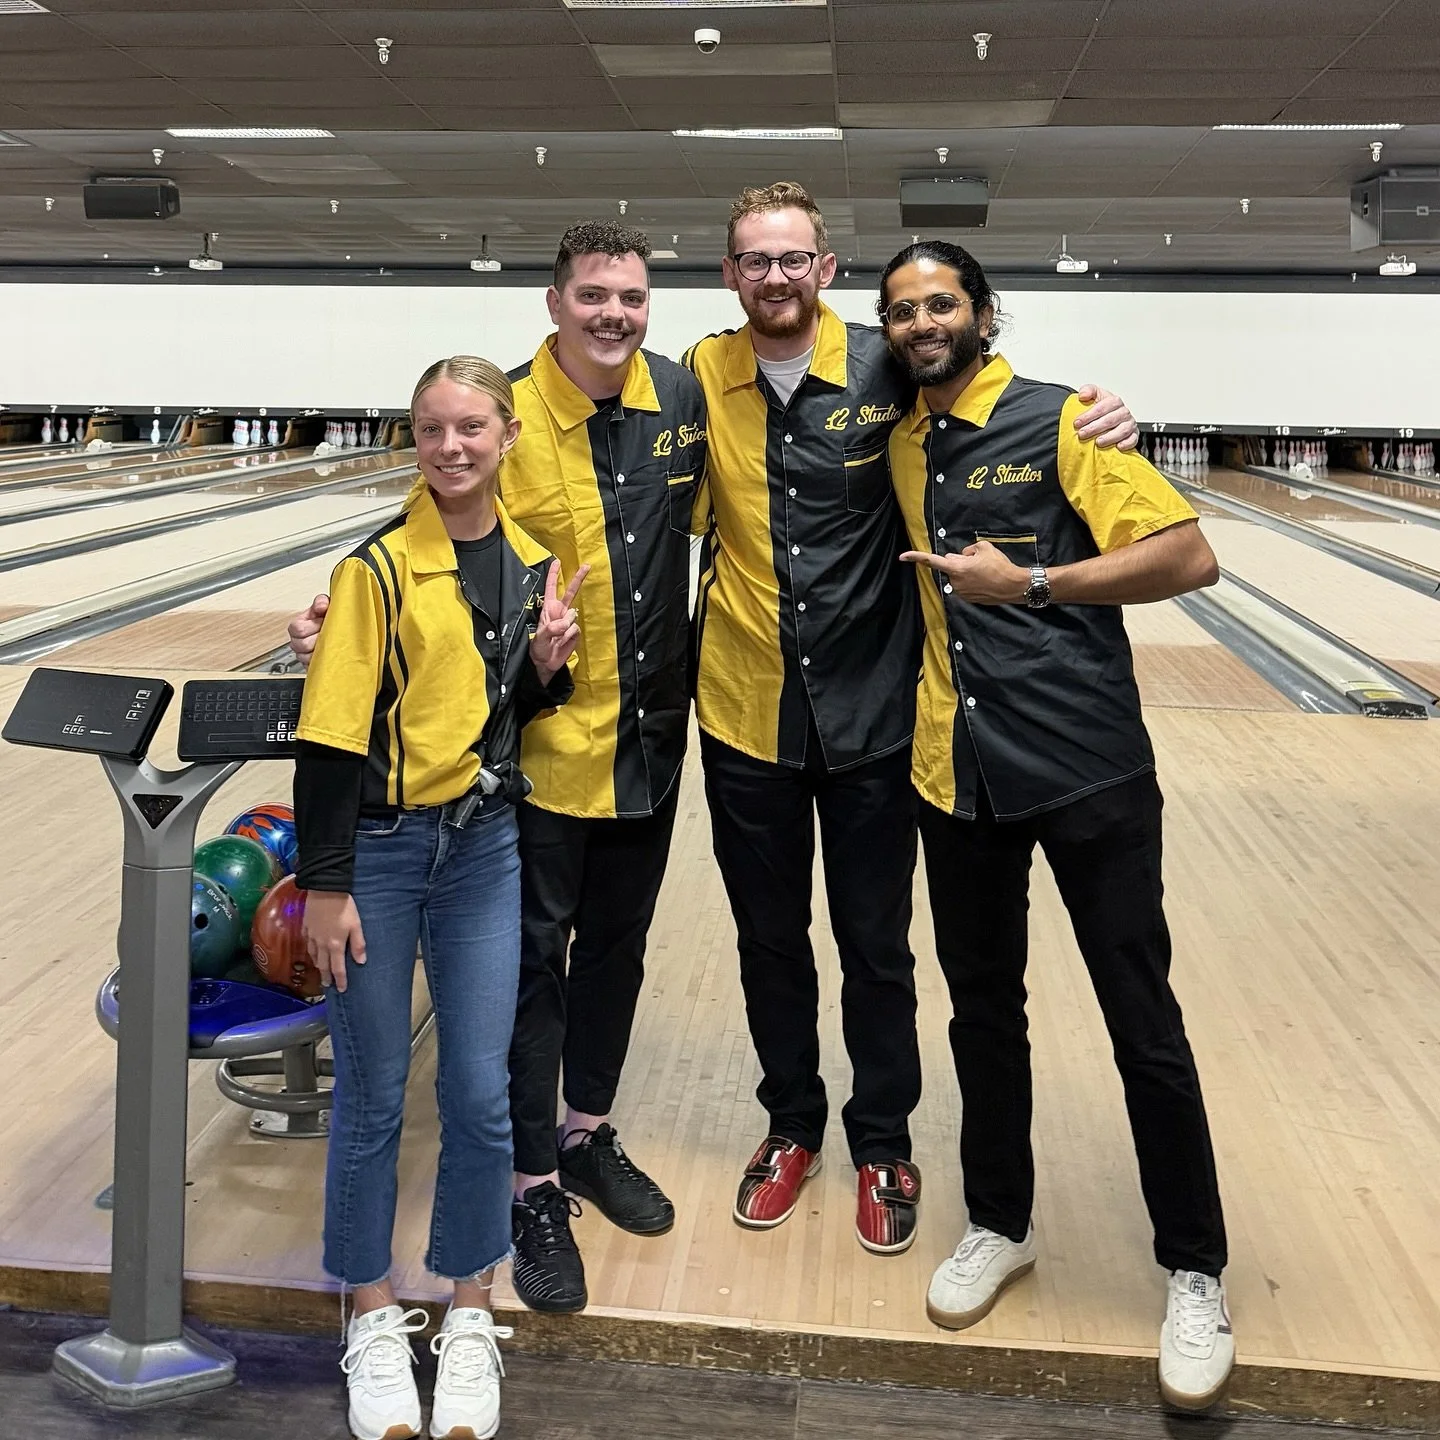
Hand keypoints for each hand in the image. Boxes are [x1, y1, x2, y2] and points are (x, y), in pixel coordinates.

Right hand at [287, 594, 328, 668]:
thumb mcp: (324, 607)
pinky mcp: (312, 667)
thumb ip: (321, 602)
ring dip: (324, 650)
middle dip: (320, 638)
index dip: (313, 625)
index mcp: (297, 627)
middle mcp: (298, 643)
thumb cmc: (326, 620)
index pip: (298, 628)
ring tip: (332, 643)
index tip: (323, 621)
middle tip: (331, 633)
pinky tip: (332, 654)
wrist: (335, 633)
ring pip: (309, 658)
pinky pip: (316, 668)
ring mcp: (304, 656)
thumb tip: (322, 604)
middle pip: (304, 644)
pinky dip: (326, 661)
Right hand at [302, 890, 364, 992]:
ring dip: (318, 966)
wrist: (325, 889)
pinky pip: (307, 943)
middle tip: (328, 985)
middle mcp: (321, 944)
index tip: (342, 989)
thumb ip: (358, 944)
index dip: (340, 980)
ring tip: (321, 971)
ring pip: (313, 956)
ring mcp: (311, 936)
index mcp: (335, 945)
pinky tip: (311, 951)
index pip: (338, 968)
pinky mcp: (306, 927)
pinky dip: (310, 951)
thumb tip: (361, 962)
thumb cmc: (344, 907)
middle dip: (326, 977)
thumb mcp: (356, 925)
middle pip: (323, 965)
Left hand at [529, 560, 589, 683]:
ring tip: (556, 639)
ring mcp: (568, 621)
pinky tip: (563, 642)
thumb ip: (552, 628)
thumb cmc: (538, 649)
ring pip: (573, 616)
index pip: (550, 588)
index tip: (557, 562)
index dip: (553, 575)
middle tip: (586, 565)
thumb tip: (568, 619)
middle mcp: (559, 612)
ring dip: (565, 628)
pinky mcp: (575, 631)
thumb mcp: (540, 638)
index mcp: (548, 609)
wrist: (546, 663)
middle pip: (570, 592)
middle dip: (578, 579)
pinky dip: (570, 636)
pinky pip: (576, 629)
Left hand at [900, 541, 1029, 604]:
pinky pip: (965, 585)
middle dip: (959, 562)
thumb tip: (961, 557)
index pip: (932, 561)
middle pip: (951, 566)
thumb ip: (967, 550)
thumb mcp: (984, 548)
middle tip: (977, 561)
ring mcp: (961, 592)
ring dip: (967, 572)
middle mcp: (955, 582)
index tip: (902, 556)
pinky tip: (985, 580)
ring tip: (985, 571)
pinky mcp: (968, 599)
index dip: (916, 557)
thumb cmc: (999, 565)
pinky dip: (972, 581)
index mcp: (957, 568)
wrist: (1013, 586)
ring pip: (958, 576)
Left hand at [1074, 385, 1138, 451]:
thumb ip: (1088, 390)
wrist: (1111, 419)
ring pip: (1122, 430)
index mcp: (1114, 402)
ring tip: (1098, 442)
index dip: (1089, 415)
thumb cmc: (1103, 409)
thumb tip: (1083, 395)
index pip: (1102, 407)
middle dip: (1095, 428)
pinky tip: (1118, 447)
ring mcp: (1129, 424)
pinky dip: (1127, 443)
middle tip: (1082, 434)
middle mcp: (1123, 412)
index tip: (1077, 423)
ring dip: (1109, 437)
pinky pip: (1133, 439)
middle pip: (1110, 420)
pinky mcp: (1134, 435)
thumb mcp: (1094, 396)